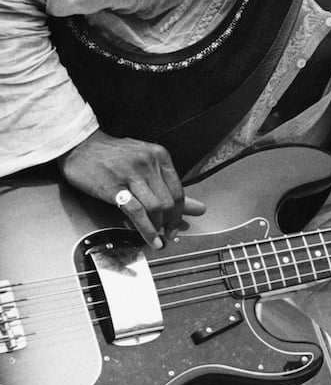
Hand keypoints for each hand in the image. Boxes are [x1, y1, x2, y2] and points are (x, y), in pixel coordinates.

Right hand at [56, 130, 204, 248]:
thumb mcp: (144, 162)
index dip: (181, 212)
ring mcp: (132, 174)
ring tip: (158, 238)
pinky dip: (146, 229)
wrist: (79, 145)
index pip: (179, 190)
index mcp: (160, 156)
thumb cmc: (112, 155)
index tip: (179, 224)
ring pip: (156, 208)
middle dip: (171, 223)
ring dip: (158, 228)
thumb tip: (198, 209)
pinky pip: (136, 212)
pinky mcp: (114, 187)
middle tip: (168, 234)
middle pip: (170, 201)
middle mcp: (149, 163)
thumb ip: (168, 185)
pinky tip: (150, 239)